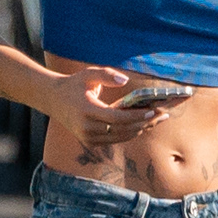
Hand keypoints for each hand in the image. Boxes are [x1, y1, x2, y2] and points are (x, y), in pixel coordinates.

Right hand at [47, 65, 184, 151]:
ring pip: (122, 137)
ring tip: (158, 118)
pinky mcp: (91, 143)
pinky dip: (131, 132)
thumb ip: (106, 75)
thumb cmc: (74, 84)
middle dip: (145, 122)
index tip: (153, 110)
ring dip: (141, 128)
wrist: (53, 100)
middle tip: (163, 114)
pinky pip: (116, 139)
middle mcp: (87, 128)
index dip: (137, 116)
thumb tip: (125, 81)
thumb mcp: (88, 74)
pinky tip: (144, 123)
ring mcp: (89, 138)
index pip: (117, 118)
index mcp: (86, 111)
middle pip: (123, 130)